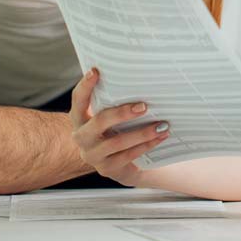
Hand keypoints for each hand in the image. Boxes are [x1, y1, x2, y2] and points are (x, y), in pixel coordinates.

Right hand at [69, 68, 169, 185]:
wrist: (119, 163)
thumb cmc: (117, 129)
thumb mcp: (112, 115)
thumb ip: (116, 100)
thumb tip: (141, 77)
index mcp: (80, 118)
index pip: (78, 100)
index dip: (85, 86)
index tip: (96, 71)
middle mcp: (82, 136)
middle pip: (99, 122)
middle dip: (122, 113)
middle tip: (144, 106)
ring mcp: (92, 154)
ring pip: (117, 142)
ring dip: (142, 133)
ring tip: (162, 125)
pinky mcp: (106, 168)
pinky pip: (128, 156)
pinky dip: (147, 145)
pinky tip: (161, 137)